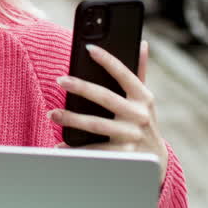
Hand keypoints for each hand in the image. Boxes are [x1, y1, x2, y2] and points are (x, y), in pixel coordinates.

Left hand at [50, 39, 168, 178]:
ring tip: (53, 113)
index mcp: (144, 98)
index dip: (108, 60)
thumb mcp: (146, 101)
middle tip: (60, 80)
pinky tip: (59, 145)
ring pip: (96, 124)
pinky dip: (75, 148)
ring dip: (72, 118)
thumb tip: (141, 44)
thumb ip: (140, 73)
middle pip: (106, 98)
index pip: (125, 74)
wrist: (155, 163)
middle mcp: (140, 115)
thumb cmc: (144, 124)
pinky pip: (94, 150)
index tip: (90, 49)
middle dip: (81, 87)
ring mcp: (132, 136)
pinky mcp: (123, 156)